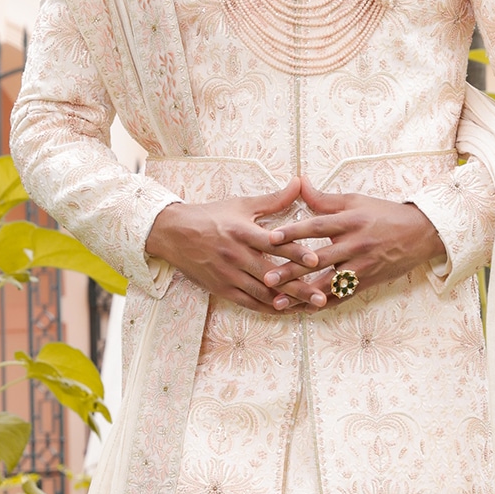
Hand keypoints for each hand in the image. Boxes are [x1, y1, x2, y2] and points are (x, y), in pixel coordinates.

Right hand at [145, 179, 324, 311]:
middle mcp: (235, 256)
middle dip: (298, 287)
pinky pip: (249, 303)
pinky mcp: (222, 289)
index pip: (273, 244)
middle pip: (272, 275)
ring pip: (262, 294)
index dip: (294, 252)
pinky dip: (268, 308)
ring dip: (288, 302)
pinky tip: (286, 311)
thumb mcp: (242, 205)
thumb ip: (274, 199)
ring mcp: (228, 275)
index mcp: (242, 232)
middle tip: (322, 296)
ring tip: (310, 307)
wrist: (173, 233)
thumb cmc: (211, 217)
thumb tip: (300, 182)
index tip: (315, 260)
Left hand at [263, 177, 442, 306]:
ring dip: (302, 294)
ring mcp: (362, 266)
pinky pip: (341, 296)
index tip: (271, 238)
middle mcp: (356, 244)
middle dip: (292, 271)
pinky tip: (302, 309)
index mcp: (351, 221)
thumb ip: (324, 198)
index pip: (318, 226)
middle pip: (319, 259)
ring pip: (328, 283)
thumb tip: (298, 182)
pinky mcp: (367, 282)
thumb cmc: (385, 214)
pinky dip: (322, 303)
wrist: (421, 233)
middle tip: (267, 278)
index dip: (294, 232)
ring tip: (279, 302)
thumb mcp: (356, 201)